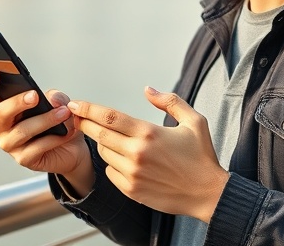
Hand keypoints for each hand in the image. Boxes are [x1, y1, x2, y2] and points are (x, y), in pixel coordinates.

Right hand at [0, 70, 93, 193]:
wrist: (74, 146)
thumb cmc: (60, 120)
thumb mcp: (61, 102)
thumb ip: (56, 97)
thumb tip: (51, 100)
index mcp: (5, 106)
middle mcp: (2, 126)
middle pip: (1, 112)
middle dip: (17, 102)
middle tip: (35, 96)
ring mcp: (11, 144)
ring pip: (21, 131)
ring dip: (44, 120)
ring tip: (63, 113)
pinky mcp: (23, 159)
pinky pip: (35, 148)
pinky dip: (53, 139)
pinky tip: (65, 133)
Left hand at [67, 86, 228, 221]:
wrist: (208, 194)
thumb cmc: (201, 156)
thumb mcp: (194, 121)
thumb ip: (170, 101)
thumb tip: (147, 89)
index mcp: (149, 133)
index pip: (109, 117)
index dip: (88, 109)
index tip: (75, 104)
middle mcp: (137, 153)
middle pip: (99, 134)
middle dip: (84, 124)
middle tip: (76, 117)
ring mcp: (132, 174)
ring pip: (104, 153)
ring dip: (103, 144)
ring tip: (115, 140)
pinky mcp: (132, 190)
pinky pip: (110, 172)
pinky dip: (113, 164)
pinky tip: (125, 161)